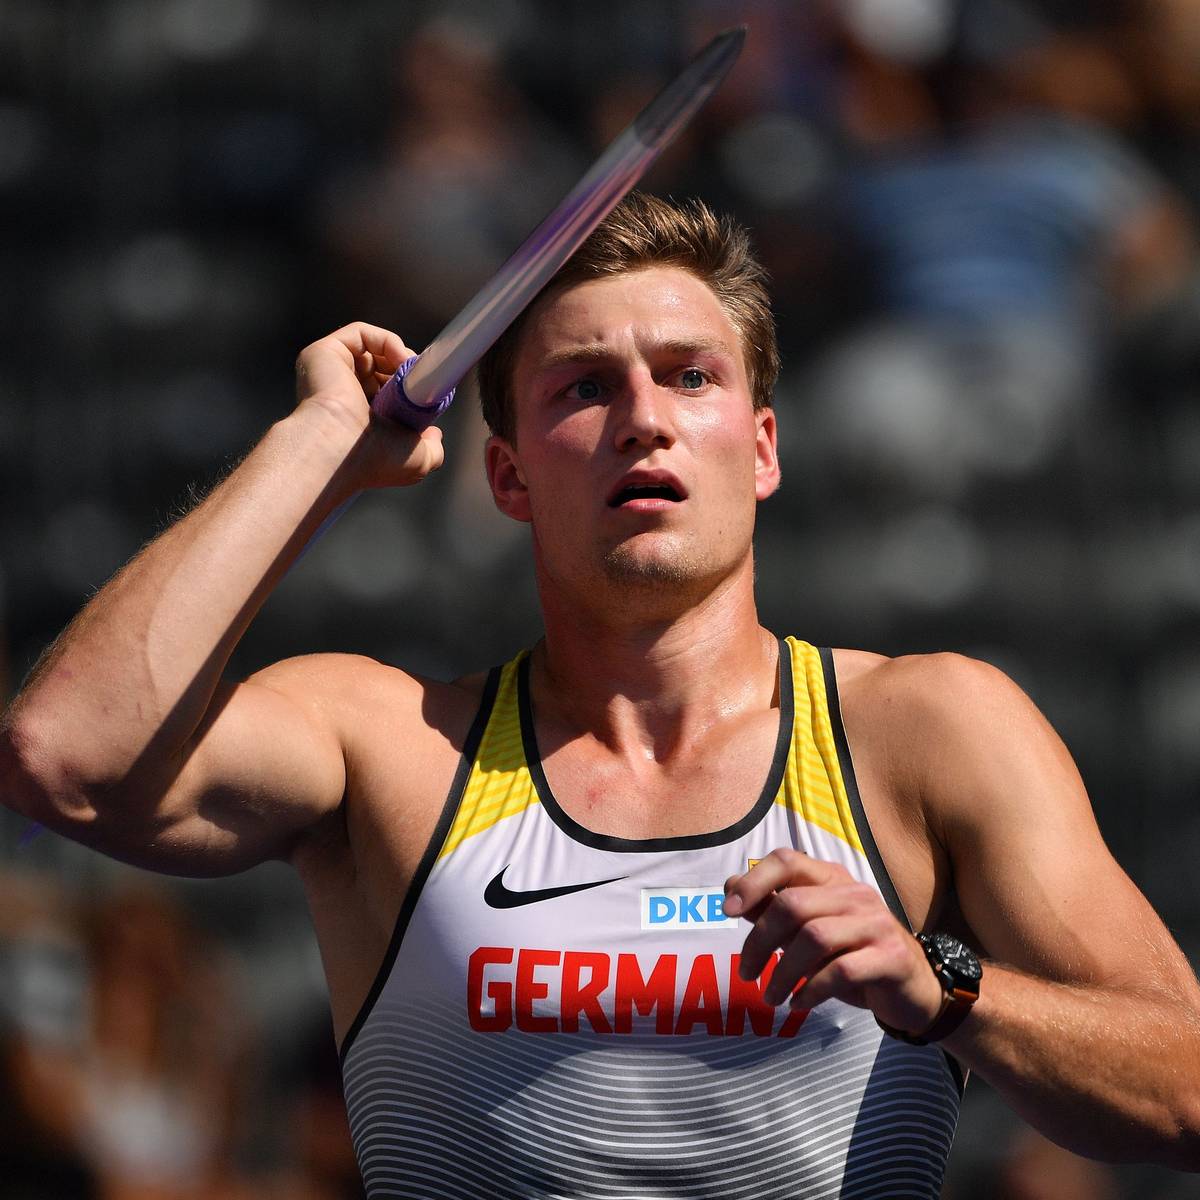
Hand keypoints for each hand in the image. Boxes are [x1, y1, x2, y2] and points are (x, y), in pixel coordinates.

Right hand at [294, 322, 443, 489]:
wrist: (341, 452)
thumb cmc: (374, 461)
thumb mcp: (417, 461)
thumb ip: (433, 449)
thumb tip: (435, 433)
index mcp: (358, 418)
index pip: (388, 393)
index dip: (410, 390)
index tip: (427, 394)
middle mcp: (342, 393)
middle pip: (382, 368)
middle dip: (407, 373)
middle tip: (422, 384)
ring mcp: (331, 372)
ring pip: (374, 349)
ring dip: (401, 356)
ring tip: (413, 374)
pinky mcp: (324, 353)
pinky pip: (361, 333)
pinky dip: (387, 342)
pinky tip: (402, 360)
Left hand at [723, 848, 944, 1034]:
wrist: (914, 990)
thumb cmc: (853, 956)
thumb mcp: (810, 930)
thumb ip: (773, 908)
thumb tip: (730, 888)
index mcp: (833, 879)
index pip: (787, 860)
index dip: (753, 881)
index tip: (726, 910)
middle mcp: (855, 894)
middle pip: (793, 904)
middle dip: (759, 940)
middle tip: (746, 972)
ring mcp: (876, 924)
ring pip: (814, 937)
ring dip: (783, 971)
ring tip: (770, 996)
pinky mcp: (891, 958)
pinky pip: (841, 971)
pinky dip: (812, 989)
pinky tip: (799, 1003)